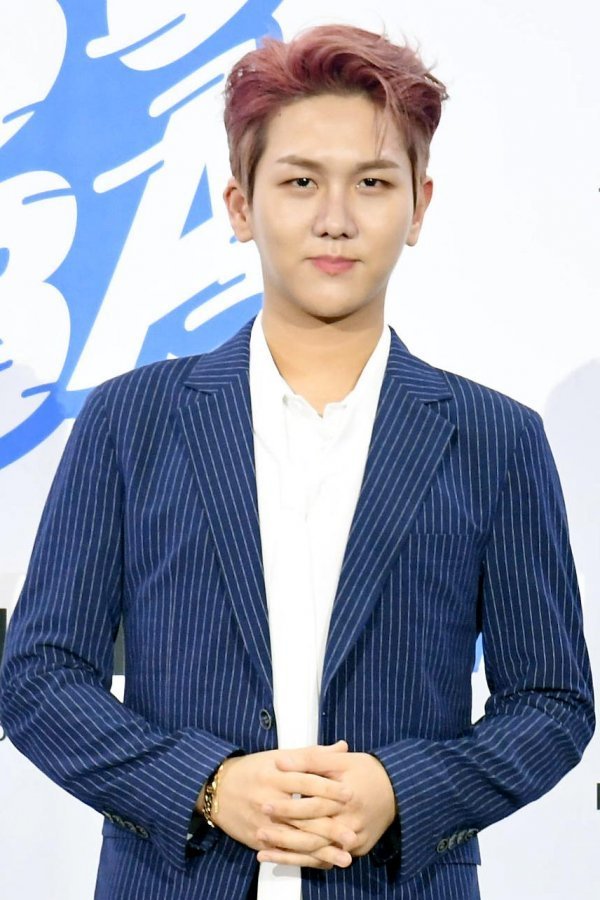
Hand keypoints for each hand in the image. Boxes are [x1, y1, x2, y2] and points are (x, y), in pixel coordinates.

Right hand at [196, 741, 354, 868]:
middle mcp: (268, 798)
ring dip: (322, 850)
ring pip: (296, 839)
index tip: (350, 794)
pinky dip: (305, 859)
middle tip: (352, 834)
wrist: (218, 789)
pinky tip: (323, 863)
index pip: (306, 781)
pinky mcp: (258, 839)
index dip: (328, 787)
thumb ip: (312, 754)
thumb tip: (342, 746)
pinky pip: (285, 852)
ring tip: (345, 856)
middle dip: (330, 826)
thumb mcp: (279, 756)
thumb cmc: (253, 769)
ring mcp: (263, 822)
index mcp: (275, 774)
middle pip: (303, 814)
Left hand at [256, 747, 396, 866]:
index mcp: (348, 798)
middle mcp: (352, 823)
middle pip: (314, 833)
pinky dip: (304, 860)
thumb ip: (311, 760)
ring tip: (263, 851)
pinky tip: (283, 860)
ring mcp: (355, 841)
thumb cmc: (366, 771)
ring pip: (318, 852)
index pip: (313, 805)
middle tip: (259, 830)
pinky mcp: (356, 851)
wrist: (399, 790)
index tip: (265, 804)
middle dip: (284, 834)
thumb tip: (281, 761)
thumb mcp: (341, 761)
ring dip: (290, 853)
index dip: (289, 806)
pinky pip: (327, 859)